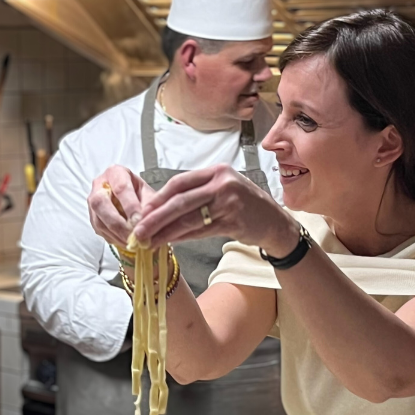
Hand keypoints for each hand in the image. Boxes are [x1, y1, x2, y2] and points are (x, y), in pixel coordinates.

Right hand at [88, 165, 155, 246]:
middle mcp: (100, 185)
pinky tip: (126, 243)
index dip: (130, 206)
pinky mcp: (93, 217)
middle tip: (134, 236)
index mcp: (116, 173)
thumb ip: (150, 206)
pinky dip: (114, 238)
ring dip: (116, 234)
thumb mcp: (151, 195)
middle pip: (101, 203)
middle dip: (119, 223)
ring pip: (98, 219)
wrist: (135, 200)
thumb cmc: (142, 194)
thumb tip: (148, 223)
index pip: (121, 188)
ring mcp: (93, 201)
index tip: (139, 221)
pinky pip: (100, 229)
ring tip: (133, 243)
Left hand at [133, 164, 297, 254]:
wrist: (276, 223)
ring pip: (188, 219)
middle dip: (156, 217)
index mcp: (217, 171)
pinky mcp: (233, 222)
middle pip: (180, 201)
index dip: (158, 198)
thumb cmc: (247, 206)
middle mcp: (223, 184)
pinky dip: (183, 238)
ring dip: (165, 231)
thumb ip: (199, 192)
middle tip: (138, 230)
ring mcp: (229, 203)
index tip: (142, 212)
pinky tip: (170, 242)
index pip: (180, 183)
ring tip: (148, 240)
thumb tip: (163, 205)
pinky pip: (201, 231)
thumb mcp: (225, 189)